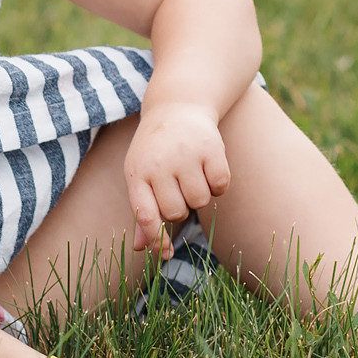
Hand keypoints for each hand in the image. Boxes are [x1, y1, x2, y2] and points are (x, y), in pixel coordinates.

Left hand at [123, 100, 229, 253]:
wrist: (177, 105)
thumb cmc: (155, 149)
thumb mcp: (141, 175)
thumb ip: (143, 210)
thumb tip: (140, 249)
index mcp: (137, 172)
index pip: (145, 215)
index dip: (156, 238)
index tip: (166, 252)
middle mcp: (159, 163)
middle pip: (176, 212)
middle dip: (181, 207)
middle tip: (178, 187)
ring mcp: (186, 154)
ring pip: (200, 201)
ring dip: (200, 195)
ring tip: (192, 174)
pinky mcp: (211, 147)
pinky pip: (221, 185)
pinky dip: (218, 184)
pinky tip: (208, 168)